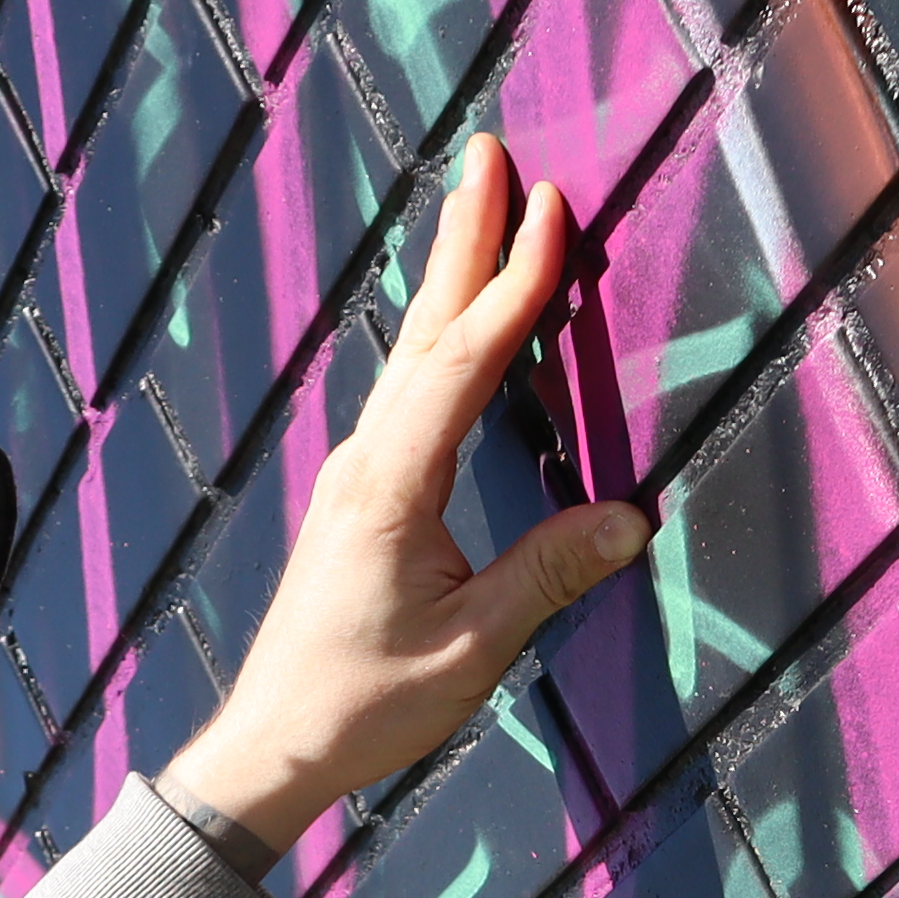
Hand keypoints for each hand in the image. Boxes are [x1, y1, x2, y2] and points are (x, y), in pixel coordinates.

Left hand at [161, 136, 649, 847]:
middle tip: (491, 151)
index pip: (466, 361)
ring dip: (451, 278)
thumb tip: (628, 517)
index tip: (552, 207)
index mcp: (392, 485)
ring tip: (478, 208)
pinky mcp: (359, 497)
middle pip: (427, 329)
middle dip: (465, 238)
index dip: (516, 282)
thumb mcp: (470, 650)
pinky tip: (453, 325)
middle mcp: (367, 460)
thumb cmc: (362, 706)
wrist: (270, 747)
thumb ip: (545, 577)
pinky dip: (441, 337)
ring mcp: (357, 474)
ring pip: (413, 353)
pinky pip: (409, 391)